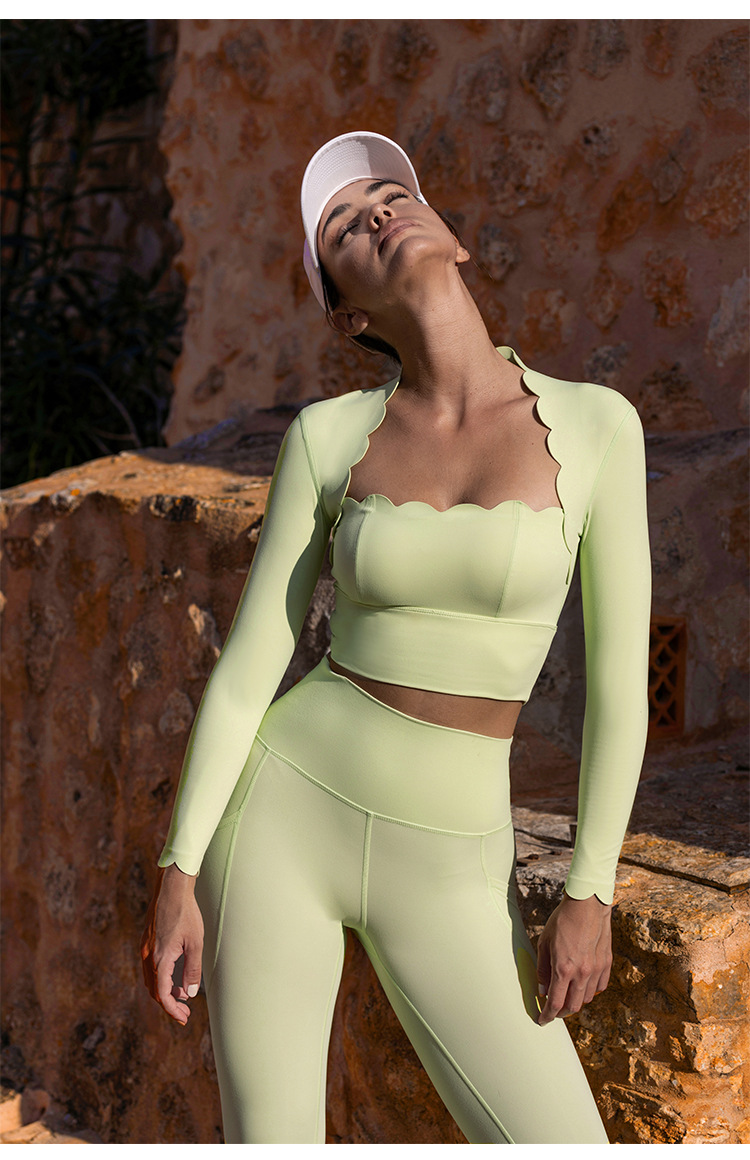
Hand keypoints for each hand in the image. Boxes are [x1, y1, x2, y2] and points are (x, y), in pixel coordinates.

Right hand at [140, 864, 203, 1024]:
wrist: (172, 889)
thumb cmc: (186, 914)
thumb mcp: (196, 943)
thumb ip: (193, 969)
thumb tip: (189, 992)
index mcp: (160, 959)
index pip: (163, 994)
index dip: (172, 1009)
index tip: (184, 1017)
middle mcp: (148, 956)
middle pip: (154, 990)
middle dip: (169, 1004)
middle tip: (184, 1013)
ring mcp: (145, 948)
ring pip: (151, 980)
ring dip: (164, 992)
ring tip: (181, 997)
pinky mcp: (147, 942)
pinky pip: (150, 968)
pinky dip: (160, 979)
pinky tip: (174, 978)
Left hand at [535, 891, 611, 1025]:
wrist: (587, 905)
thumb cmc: (563, 921)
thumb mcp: (544, 943)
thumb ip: (543, 969)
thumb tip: (542, 989)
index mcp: (563, 969)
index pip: (555, 1003)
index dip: (547, 1016)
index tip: (542, 1020)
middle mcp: (582, 973)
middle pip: (573, 1006)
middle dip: (561, 1012)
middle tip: (553, 1009)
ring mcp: (596, 969)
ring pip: (587, 999)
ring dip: (576, 1000)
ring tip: (567, 993)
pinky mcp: (607, 963)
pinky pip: (600, 986)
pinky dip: (590, 990)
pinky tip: (583, 983)